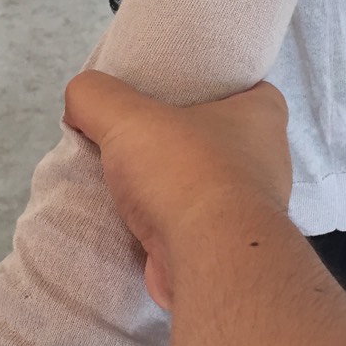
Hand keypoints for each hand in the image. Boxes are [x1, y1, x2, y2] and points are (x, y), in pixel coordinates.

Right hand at [63, 72, 291, 308]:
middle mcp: (267, 161)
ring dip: (172, 187)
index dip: (213, 86)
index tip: (178, 91)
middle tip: (143, 134)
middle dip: (184, 139)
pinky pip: (193, 226)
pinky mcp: (226, 248)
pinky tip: (133, 222)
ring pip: (205, 186)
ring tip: (129, 180)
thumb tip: (78, 102)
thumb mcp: (127, 115)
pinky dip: (167, 225)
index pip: (245, 88)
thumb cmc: (184, 172)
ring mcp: (249, 210)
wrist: (206, 259)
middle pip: (219, 138)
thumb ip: (95, 96)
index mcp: (262, 116)